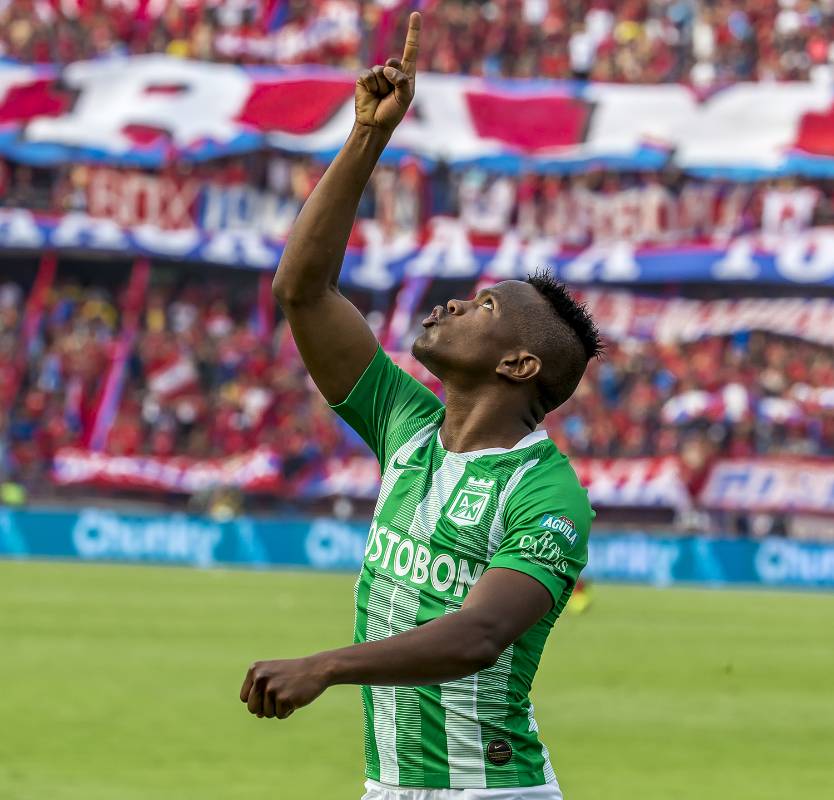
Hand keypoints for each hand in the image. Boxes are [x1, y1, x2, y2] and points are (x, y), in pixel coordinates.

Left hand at [239, 657, 328, 718]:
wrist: (317, 669)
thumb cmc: (292, 674)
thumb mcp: (272, 678)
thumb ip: (260, 695)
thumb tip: (258, 715)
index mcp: (255, 670)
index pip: (244, 698)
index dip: (258, 699)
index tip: (271, 689)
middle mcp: (260, 677)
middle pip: (252, 708)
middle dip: (265, 707)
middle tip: (280, 694)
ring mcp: (271, 688)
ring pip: (266, 714)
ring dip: (278, 708)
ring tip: (289, 693)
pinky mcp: (283, 698)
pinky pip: (279, 715)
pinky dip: (288, 710)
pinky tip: (295, 697)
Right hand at [355, 11, 420, 132]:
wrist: (374, 125)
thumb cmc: (392, 113)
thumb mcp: (405, 98)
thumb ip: (401, 81)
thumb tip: (386, 68)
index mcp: (406, 75)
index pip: (411, 50)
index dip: (413, 32)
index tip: (416, 14)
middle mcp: (392, 72)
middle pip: (393, 62)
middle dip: (392, 77)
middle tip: (390, 92)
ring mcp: (377, 75)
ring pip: (379, 71)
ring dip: (381, 87)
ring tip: (380, 97)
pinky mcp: (364, 79)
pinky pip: (368, 76)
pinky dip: (370, 86)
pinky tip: (371, 95)